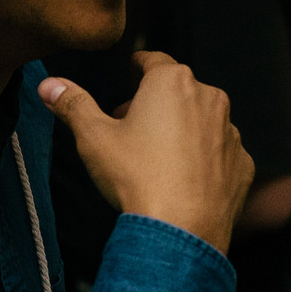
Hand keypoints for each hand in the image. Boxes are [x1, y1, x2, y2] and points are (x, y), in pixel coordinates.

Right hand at [41, 51, 254, 252]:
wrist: (180, 231)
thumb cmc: (135, 177)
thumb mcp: (93, 137)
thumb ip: (73, 104)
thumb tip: (48, 84)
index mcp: (172, 82)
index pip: (153, 60)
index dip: (139, 65)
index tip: (134, 69)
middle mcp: (209, 98)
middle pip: (179, 91)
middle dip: (157, 103)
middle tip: (132, 127)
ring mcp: (230, 132)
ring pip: (203, 121)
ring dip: (184, 130)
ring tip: (158, 158)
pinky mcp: (242, 164)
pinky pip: (220, 154)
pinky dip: (204, 160)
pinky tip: (184, 180)